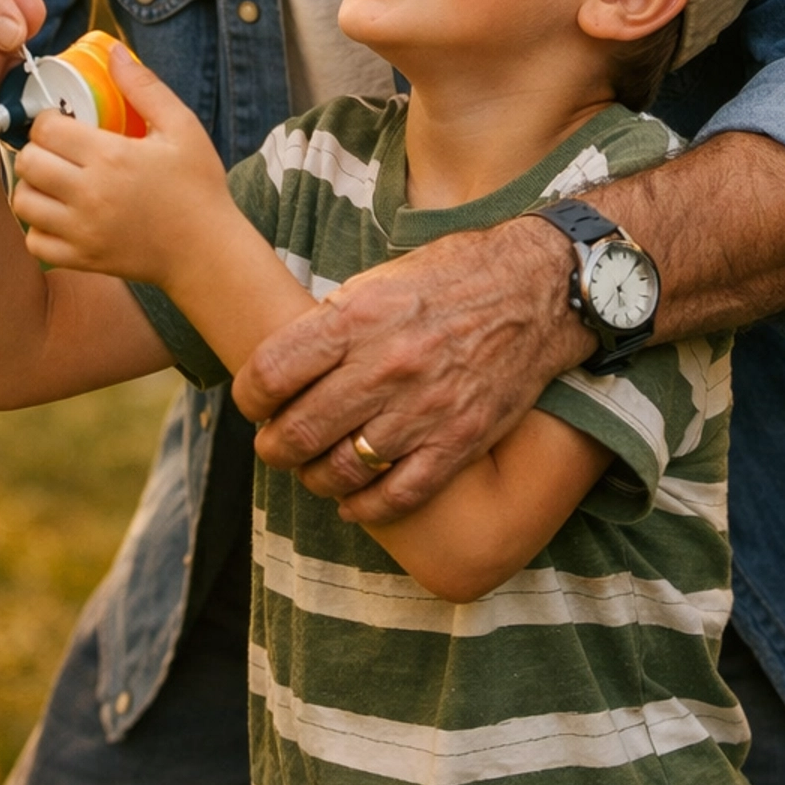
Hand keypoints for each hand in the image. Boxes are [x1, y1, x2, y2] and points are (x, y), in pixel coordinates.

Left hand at [11, 47, 229, 286]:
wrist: (207, 252)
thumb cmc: (198, 187)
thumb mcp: (182, 126)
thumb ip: (144, 87)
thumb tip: (113, 52)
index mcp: (111, 156)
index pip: (46, 129)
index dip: (48, 119)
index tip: (63, 121)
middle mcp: (89, 195)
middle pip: (28, 162)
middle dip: (36, 148)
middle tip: (56, 148)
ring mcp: (82, 231)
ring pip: (23, 201)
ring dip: (32, 185)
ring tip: (54, 178)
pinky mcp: (82, 259)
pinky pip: (34, 241)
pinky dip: (38, 226)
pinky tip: (58, 212)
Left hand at [232, 214, 591, 522]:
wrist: (536, 289)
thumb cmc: (451, 277)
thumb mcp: (380, 279)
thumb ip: (333, 322)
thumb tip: (287, 362)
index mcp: (358, 317)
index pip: (272, 373)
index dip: (248, 396)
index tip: (252, 401)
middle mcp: (386, 367)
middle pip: (298, 431)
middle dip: (273, 446)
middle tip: (273, 445)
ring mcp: (424, 410)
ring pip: (341, 471)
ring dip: (314, 478)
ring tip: (312, 469)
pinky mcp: (459, 442)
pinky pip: (398, 495)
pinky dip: (365, 507)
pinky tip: (353, 502)